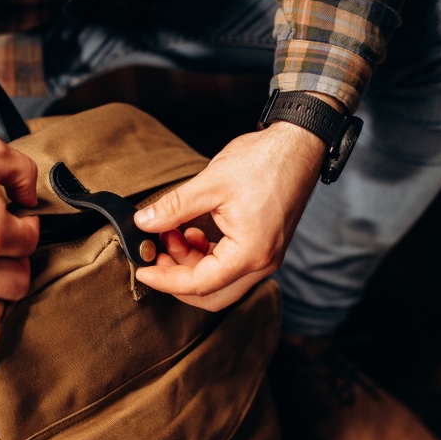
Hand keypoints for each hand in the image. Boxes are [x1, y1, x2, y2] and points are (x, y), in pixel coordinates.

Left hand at [134, 121, 324, 310]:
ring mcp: (264, 256)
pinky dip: (205, 255)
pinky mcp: (262, 246)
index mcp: (250, 253)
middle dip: (178, 277)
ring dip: (190, 263)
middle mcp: (261, 262)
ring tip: (171, 233)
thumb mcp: (211, 183)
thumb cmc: (264, 161)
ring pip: (218, 280)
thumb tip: (144, 222)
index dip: (165, 280)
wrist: (298, 145)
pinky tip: (192, 232)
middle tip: (155, 253)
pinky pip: (229, 265)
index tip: (142, 270)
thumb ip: (174, 207)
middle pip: (211, 293)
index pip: (200, 283)